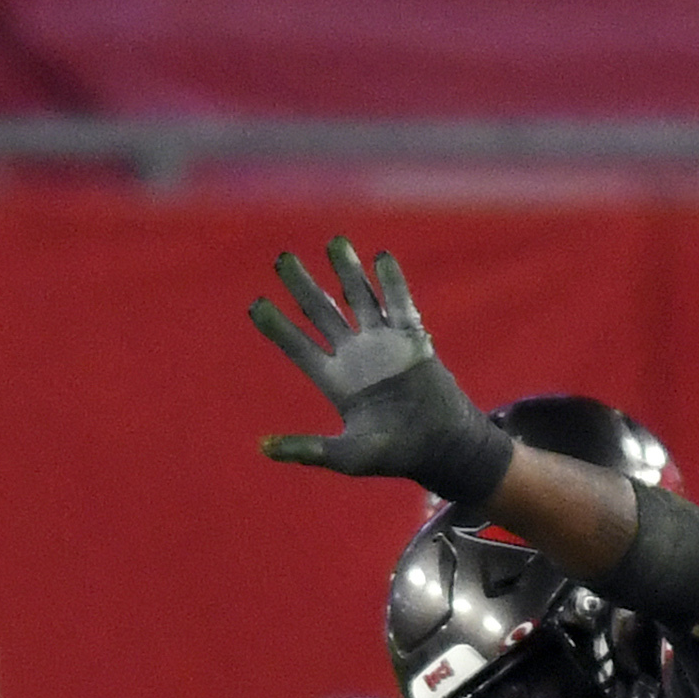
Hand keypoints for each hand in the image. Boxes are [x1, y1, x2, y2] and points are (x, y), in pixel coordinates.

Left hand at [250, 239, 518, 508]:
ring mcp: (384, 345)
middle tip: (281, 259)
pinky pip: (400, 304)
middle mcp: (355, 357)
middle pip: (321, 312)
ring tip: (333, 241)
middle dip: (301, 285)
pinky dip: (392, 281)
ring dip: (346, 271)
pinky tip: (380, 257)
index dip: (277, 326)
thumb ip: (308, 450)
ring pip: (359, 299)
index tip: (255, 305)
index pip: (299, 346)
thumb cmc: (394, 455)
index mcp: (336, 381)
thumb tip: (262, 447)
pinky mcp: (413, 341)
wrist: (443, 448)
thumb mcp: (347, 456)